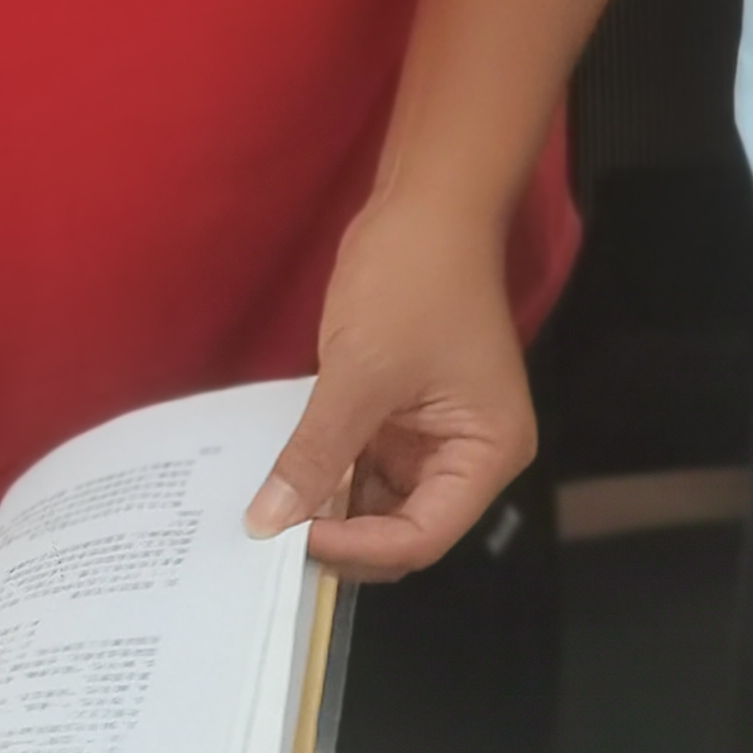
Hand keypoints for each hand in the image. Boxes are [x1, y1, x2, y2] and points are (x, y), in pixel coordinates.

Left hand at [246, 193, 535, 578]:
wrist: (426, 203)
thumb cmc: (414, 279)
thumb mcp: (359, 372)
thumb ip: (316, 454)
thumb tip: (269, 523)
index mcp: (485, 454)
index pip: (421, 537)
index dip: (358, 549)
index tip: (290, 542)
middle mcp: (467, 457)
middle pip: (401, 530)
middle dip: (341, 537)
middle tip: (269, 537)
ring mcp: (432, 437)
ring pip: (375, 503)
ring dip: (326, 509)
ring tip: (266, 514)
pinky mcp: (400, 416)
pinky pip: (361, 464)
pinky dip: (325, 473)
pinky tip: (278, 478)